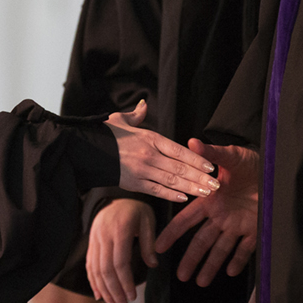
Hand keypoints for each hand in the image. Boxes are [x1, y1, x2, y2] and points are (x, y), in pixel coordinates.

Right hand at [86, 199, 156, 302]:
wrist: (116, 195)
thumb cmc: (136, 209)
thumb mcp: (148, 221)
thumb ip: (149, 243)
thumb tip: (153, 264)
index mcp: (119, 229)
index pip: (120, 262)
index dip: (125, 281)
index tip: (133, 296)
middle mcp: (103, 235)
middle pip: (105, 269)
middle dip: (114, 291)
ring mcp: (95, 239)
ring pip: (95, 269)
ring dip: (104, 290)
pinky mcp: (91, 243)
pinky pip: (90, 264)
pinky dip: (93, 281)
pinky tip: (99, 294)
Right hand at [105, 101, 219, 201]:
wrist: (85, 149)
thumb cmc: (104, 134)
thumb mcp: (121, 119)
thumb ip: (137, 113)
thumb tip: (144, 104)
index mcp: (150, 138)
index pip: (179, 150)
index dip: (196, 159)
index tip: (211, 166)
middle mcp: (149, 155)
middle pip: (180, 168)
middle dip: (200, 177)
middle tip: (217, 184)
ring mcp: (142, 170)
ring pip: (172, 181)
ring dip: (191, 188)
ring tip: (207, 193)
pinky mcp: (133, 183)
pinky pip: (156, 190)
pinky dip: (171, 195)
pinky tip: (184, 198)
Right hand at [154, 140, 258, 285]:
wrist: (276, 168)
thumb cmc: (251, 161)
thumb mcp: (231, 156)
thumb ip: (211, 154)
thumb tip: (192, 142)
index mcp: (211, 200)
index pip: (186, 220)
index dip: (172, 233)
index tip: (159, 247)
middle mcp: (221, 215)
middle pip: (202, 241)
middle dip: (191, 259)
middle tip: (180, 276)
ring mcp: (237, 224)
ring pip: (220, 249)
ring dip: (211, 266)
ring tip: (201, 283)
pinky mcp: (255, 228)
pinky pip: (246, 248)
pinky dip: (238, 260)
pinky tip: (231, 272)